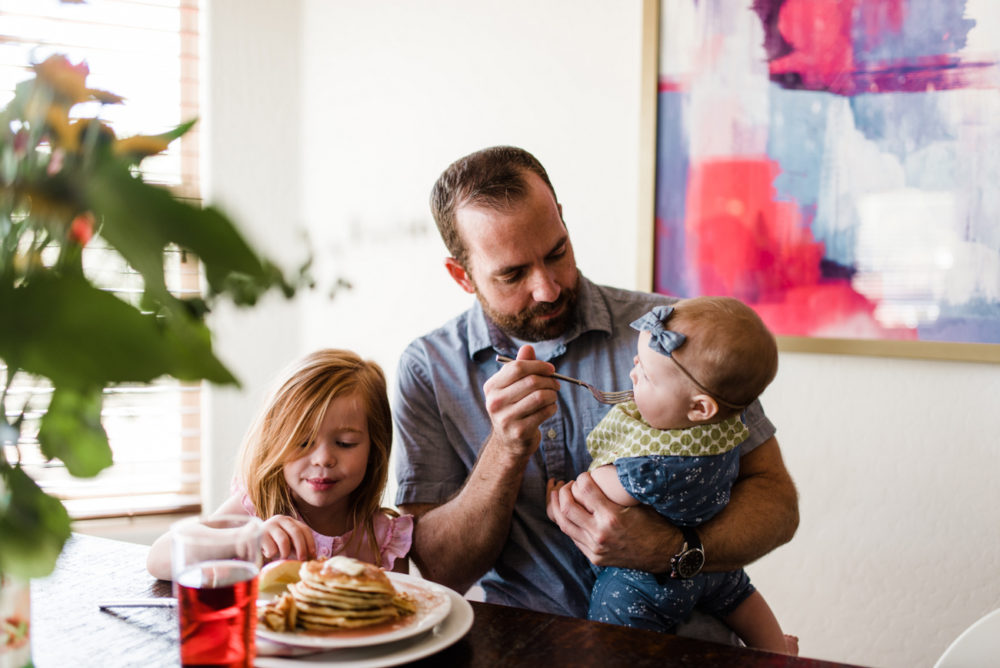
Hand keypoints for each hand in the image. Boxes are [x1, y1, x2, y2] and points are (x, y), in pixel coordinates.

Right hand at [260, 515, 315, 561]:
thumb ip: (295, 545)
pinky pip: (272, 548)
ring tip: (282, 558)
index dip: (310, 542)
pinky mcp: (259, 534)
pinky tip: (268, 554)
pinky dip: (272, 554)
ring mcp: (269, 525)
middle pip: (296, 533)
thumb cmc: (269, 543)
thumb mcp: (284, 541)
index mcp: (289, 521)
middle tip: (302, 560)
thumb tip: (310, 557)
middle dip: (301, 548)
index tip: (313, 554)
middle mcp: (280, 519)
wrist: (245, 540)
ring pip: (284, 541)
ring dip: (285, 553)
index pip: (304, 529)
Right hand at [483, 345, 558, 456]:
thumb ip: (519, 367)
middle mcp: (495, 402)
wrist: (508, 443)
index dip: (538, 365)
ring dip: (552, 395)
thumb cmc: (513, 408)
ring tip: (553, 396)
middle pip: (531, 381)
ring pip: (540, 396)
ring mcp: (506, 418)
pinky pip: (544, 412)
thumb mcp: (512, 387)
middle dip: (549, 380)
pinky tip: (550, 408)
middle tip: (556, 384)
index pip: (517, 368)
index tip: (551, 369)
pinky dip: (552, 408)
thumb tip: (527, 347)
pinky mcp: (519, 431)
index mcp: (491, 387)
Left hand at [547, 471, 677, 570]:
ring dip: (558, 507)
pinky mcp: (594, 557)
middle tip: (568, 485)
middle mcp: (600, 534)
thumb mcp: (638, 503)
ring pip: (563, 525)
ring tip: (559, 496)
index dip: (581, 478)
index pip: (584, 489)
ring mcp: (595, 548)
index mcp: (612, 517)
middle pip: (566, 507)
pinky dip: (567, 522)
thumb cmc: (655, 524)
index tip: (584, 475)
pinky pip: (572, 537)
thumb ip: (616, 491)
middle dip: (563, 491)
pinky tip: (569, 513)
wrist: (665, 554)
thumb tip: (603, 469)